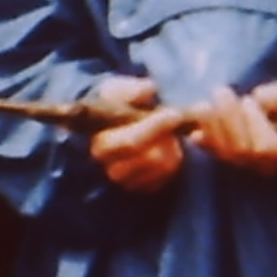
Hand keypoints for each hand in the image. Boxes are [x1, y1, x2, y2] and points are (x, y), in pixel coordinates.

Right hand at [88, 76, 193, 193]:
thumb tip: (147, 89)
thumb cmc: (116, 104)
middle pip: (153, 158)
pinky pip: (169, 176)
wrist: (114, 123)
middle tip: (174, 120)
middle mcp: (112, 167)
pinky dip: (173, 160)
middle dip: (167, 136)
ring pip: (165, 166)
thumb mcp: (119, 90)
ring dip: (172, 147)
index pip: (131, 142)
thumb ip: (132, 90)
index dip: (155, 127)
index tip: (174, 113)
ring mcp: (128, 181)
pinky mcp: (143, 188)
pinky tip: (166, 147)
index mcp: (102, 144)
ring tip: (167, 133)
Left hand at [196, 75, 276, 173]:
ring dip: (211, 126)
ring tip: (205, 103)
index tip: (249, 99)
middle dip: (227, 119)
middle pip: (242, 151)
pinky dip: (203, 142)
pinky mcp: (236, 164)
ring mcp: (252, 168)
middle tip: (221, 91)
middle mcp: (272, 166)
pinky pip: (216, 157)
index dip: (252, 124)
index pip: (266, 147)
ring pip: (227, 155)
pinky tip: (194, 130)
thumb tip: (259, 99)